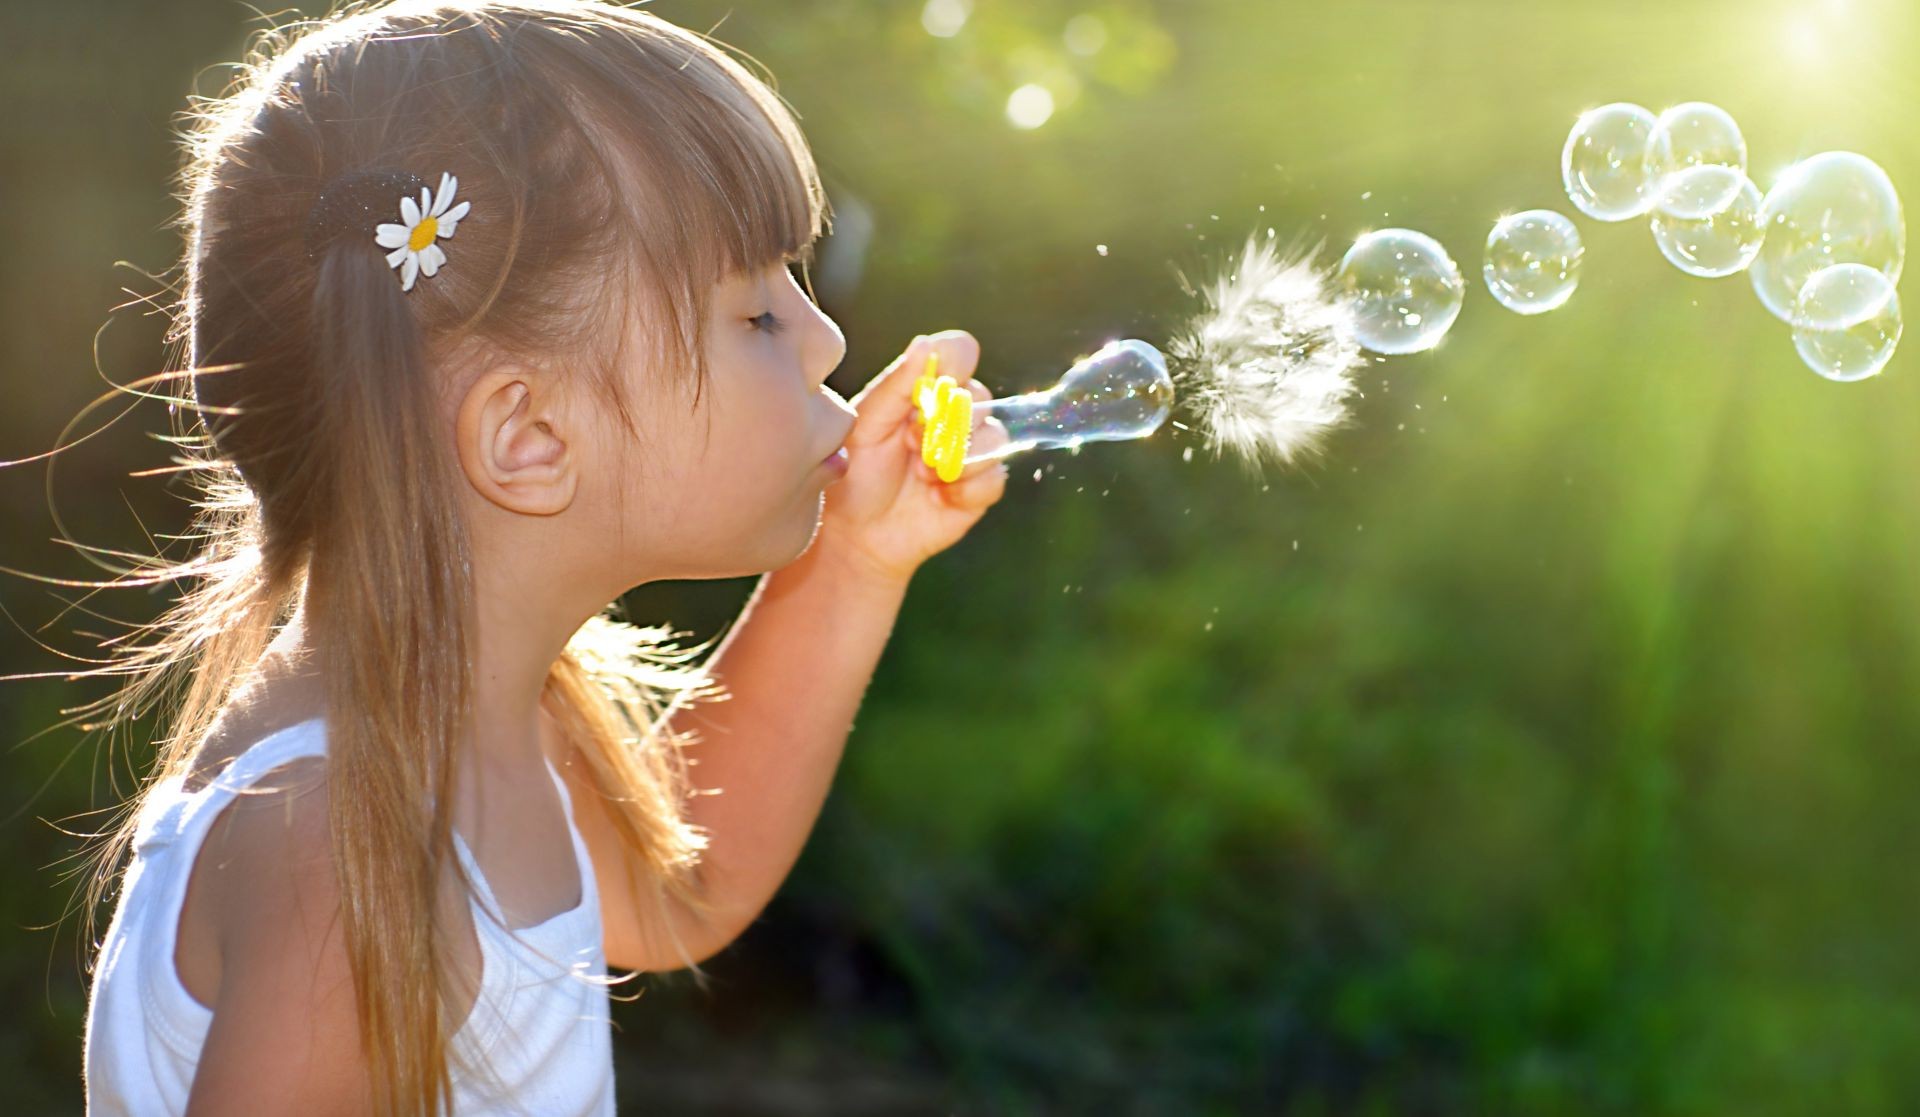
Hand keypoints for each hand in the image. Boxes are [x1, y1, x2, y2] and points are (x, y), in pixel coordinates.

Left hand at [813, 330, 1009, 586]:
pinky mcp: (981, 488)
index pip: (961, 353)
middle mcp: (955, 415)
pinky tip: (936, 497)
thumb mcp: (865, 424)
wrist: (857, 533)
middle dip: (944, 424)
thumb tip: (926, 344)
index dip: (954, 364)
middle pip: (980, 398)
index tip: (928, 390)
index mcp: (927, 389)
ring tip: (922, 474)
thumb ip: (896, 385)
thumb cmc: (856, 472)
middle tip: (909, 444)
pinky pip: (995, 477)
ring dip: (955, 457)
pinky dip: (964, 488)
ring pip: (994, 437)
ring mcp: (972, 451)